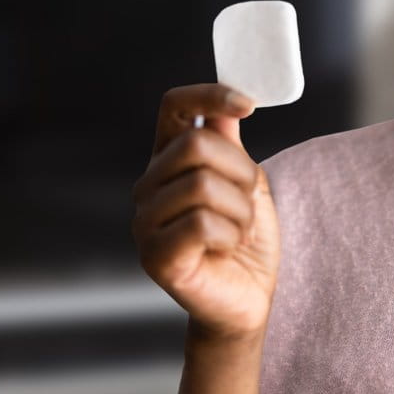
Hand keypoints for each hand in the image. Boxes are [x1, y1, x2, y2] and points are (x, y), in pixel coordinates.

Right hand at [132, 84, 279, 340]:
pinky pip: (202, 223)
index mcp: (167, 160)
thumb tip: (226, 102)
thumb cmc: (246, 239)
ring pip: (203, 185)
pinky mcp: (155, 256)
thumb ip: (231, 143)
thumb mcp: (247, 181)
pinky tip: (226, 250)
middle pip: (197, 145)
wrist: (248, 299)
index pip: (174, 105)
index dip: (210, 94)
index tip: (248, 105)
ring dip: (241, 210)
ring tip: (237, 231)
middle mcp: (148, 186)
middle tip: (248, 201)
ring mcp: (145, 222)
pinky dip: (231, 235)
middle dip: (241, 172)